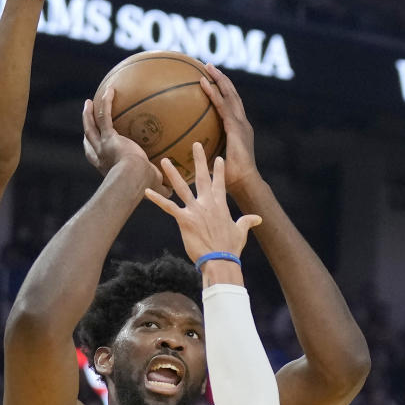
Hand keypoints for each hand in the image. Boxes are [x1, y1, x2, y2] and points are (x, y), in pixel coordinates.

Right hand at [83, 89, 165, 189]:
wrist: (133, 179)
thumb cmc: (142, 186)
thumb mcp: (152, 187)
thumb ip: (161, 188)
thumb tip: (172, 190)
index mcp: (108, 167)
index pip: (97, 158)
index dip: (94, 150)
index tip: (94, 144)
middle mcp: (101, 156)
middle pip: (89, 140)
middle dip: (87, 129)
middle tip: (87, 119)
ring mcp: (103, 146)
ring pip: (91, 127)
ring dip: (88, 115)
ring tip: (88, 103)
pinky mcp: (109, 137)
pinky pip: (105, 115)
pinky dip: (106, 103)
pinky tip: (110, 90)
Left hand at [145, 147, 260, 265]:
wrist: (220, 259)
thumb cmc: (230, 248)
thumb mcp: (241, 232)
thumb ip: (247, 221)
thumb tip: (258, 218)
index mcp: (221, 205)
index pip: (220, 183)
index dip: (219, 170)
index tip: (219, 158)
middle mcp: (207, 204)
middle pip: (201, 177)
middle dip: (199, 160)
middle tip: (195, 144)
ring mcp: (195, 210)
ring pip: (182, 187)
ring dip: (172, 173)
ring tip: (164, 160)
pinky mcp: (184, 220)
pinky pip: (168, 207)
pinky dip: (157, 199)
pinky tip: (147, 191)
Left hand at [200, 65, 257, 193]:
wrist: (244, 183)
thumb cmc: (230, 180)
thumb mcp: (215, 164)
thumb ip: (205, 157)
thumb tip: (189, 157)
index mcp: (240, 131)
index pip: (232, 106)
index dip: (224, 92)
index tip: (213, 81)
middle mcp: (242, 124)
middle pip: (233, 95)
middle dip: (222, 80)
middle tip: (209, 67)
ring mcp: (241, 124)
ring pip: (230, 95)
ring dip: (219, 80)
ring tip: (208, 67)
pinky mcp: (236, 128)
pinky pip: (222, 107)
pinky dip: (213, 94)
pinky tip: (203, 84)